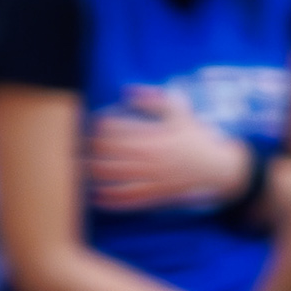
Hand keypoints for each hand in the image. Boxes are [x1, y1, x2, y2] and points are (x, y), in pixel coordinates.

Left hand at [84, 87, 255, 214]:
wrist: (216, 167)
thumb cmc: (195, 136)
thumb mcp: (180, 113)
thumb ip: (155, 100)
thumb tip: (128, 91)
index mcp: (155, 136)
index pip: (118, 129)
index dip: (99, 126)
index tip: (88, 123)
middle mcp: (150, 158)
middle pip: (110, 154)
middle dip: (89, 149)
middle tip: (73, 146)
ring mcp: (150, 178)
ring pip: (113, 177)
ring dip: (91, 173)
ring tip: (76, 168)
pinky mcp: (153, 195)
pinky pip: (126, 200)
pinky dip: (108, 199)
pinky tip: (94, 196)